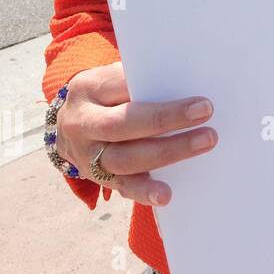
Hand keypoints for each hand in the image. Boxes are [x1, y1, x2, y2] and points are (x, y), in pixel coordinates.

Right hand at [53, 61, 216, 205]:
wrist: (68, 125)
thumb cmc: (107, 96)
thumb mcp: (113, 79)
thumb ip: (142, 80)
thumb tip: (187, 81)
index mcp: (88, 90)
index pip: (120, 86)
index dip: (151, 85)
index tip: (189, 89)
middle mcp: (82, 124)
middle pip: (122, 125)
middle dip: (165, 119)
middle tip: (205, 112)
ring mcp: (87, 155)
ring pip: (124, 159)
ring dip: (167, 153)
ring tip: (203, 143)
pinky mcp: (98, 178)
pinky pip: (122, 187)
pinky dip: (144, 192)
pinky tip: (166, 194)